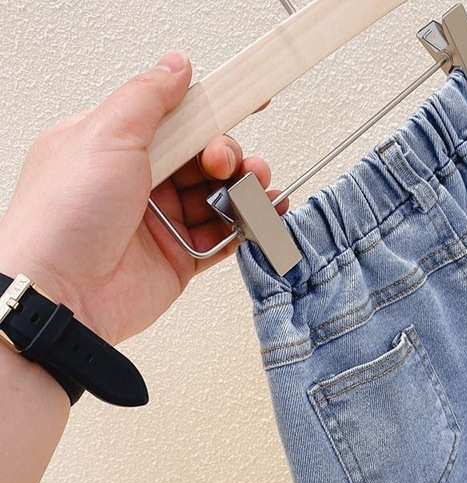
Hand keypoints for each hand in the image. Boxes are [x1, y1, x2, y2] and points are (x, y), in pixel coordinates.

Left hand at [0, 52, 285, 344]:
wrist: (65, 293)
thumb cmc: (64, 217)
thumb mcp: (104, 134)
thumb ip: (147, 98)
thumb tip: (175, 66)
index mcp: (115, 146)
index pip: (174, 120)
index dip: (210, 113)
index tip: (243, 103)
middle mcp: (139, 183)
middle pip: (203, 158)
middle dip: (226, 154)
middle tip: (224, 162)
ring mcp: (162, 222)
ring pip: (219, 195)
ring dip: (244, 187)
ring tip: (253, 188)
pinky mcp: (180, 258)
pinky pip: (225, 237)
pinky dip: (249, 224)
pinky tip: (264, 213)